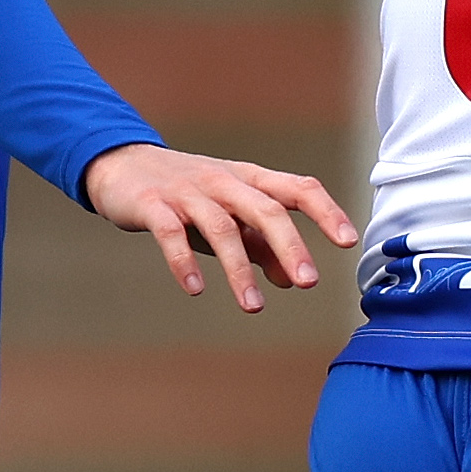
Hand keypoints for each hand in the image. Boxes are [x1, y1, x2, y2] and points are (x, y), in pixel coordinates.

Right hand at [80, 144, 358, 311]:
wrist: (122, 165)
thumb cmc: (188, 194)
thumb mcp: (230, 218)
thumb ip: (262, 246)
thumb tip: (293, 279)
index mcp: (250, 181)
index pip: (298, 189)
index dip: (326, 212)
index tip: (348, 241)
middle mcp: (225, 182)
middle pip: (266, 209)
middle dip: (291, 245)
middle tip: (309, 281)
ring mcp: (188, 192)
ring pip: (222, 227)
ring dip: (239, 268)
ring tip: (253, 305)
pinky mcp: (153, 205)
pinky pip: (171, 233)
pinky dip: (183, 261)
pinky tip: (195, 289)